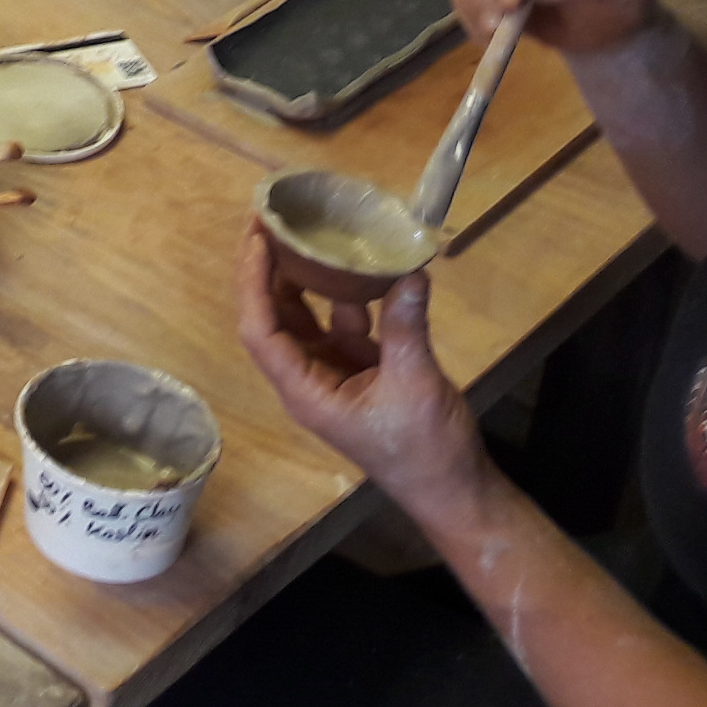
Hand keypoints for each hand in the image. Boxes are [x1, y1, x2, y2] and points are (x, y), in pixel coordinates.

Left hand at [236, 227, 484, 517]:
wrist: (453, 488)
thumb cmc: (425, 449)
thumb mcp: (416, 385)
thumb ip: (407, 329)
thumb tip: (409, 272)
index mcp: (305, 390)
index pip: (261, 330)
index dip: (253, 282)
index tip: (257, 238)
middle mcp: (308, 378)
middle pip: (272, 317)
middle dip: (264, 270)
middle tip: (265, 219)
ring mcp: (333, 372)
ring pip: (305, 317)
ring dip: (301, 277)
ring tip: (298, 230)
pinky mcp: (360, 368)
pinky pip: (342, 322)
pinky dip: (347, 295)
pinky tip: (356, 264)